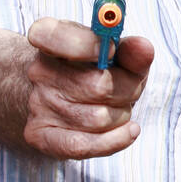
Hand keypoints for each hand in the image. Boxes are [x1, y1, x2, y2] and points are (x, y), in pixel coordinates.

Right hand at [24, 17, 154, 159]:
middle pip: (98, 86)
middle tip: (130, 87)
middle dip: (128, 89)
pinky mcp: (40, 135)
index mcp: (49, 37)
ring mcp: (37, 105)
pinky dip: (114, 140)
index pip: (58, 37)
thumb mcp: (114, 53)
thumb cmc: (93, 69)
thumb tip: (143, 47)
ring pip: (99, 118)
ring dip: (121, 114)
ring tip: (118, 106)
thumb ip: (131, 51)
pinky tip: (130, 131)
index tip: (112, 50)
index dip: (89, 44)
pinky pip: (82, 144)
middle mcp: (38, 70)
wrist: (57, 94)